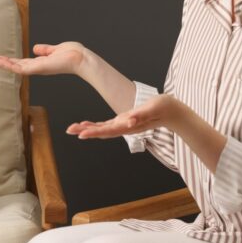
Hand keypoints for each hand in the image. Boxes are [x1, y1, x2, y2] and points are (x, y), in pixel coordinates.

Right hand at [0, 41, 86, 76]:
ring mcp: (36, 69)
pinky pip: (19, 68)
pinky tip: (0, 61)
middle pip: (15, 66)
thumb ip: (45, 50)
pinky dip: (9, 65)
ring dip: (1, 64)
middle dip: (1, 63)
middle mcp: (37, 67)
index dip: (10, 60)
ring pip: (14, 68)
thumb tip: (36, 48)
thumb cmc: (73, 54)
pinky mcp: (37, 69)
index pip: (21, 62)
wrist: (81, 58)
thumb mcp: (55, 50)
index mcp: (40, 63)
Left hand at [66, 94, 185, 139]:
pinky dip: (94, 125)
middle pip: (101, 131)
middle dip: (84, 131)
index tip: (80, 134)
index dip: (93, 132)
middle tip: (69, 130)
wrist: (172, 112)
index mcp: (129, 125)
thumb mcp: (152, 108)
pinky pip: (106, 125)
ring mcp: (123, 125)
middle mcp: (124, 127)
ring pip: (101, 129)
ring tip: (72, 128)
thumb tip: (129, 122)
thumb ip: (141, 116)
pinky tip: (85, 125)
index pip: (108, 130)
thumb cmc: (164, 108)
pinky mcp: (124, 121)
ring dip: (87, 129)